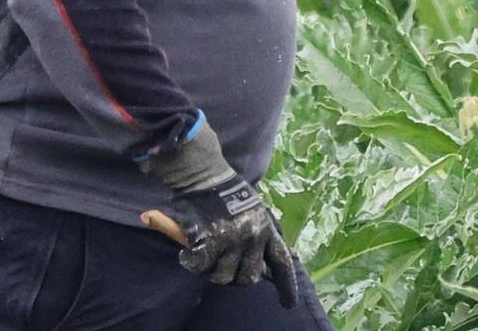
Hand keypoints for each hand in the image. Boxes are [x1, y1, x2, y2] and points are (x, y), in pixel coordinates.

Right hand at [138, 119, 298, 307]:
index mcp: (267, 228)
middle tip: (221, 263)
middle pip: (249, 279)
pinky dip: (191, 261)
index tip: (289, 305)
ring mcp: (234, 238)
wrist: (203, 171)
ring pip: (223, 277)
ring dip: (211, 270)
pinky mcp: (212, 239)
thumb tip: (264, 270)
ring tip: (205, 253)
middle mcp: (254, 235)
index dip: (287, 287)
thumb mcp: (252, 209)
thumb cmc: (224, 189)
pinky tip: (188, 250)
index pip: (282, 263)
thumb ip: (258, 235)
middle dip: (234, 276)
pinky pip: (201, 266)